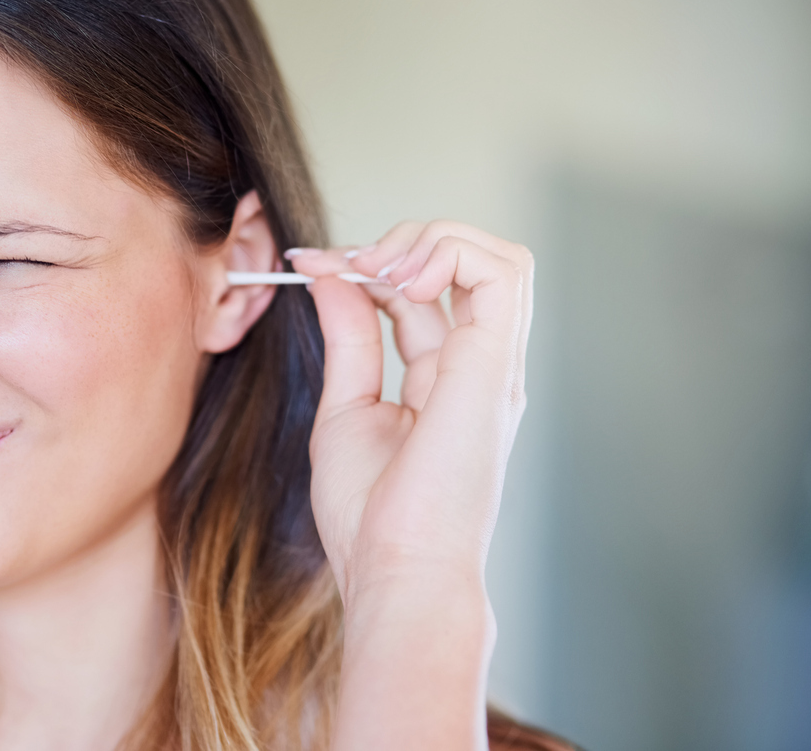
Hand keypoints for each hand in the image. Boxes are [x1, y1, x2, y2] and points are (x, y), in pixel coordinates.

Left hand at [286, 221, 532, 605]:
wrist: (396, 571)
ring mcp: (495, 366)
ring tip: (377, 266)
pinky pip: (501, 274)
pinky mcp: (496, 367)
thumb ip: (350, 338)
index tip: (309, 263)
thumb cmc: (372, 517)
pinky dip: (450, 253)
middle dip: (403, 243)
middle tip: (345, 262)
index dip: (367, 265)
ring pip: (499, 257)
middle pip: (467, 266)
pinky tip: (397, 279)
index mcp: (447, 381)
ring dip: (432, 240)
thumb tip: (332, 275)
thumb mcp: (346, 408)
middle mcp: (481, 368)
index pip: (421, 294)